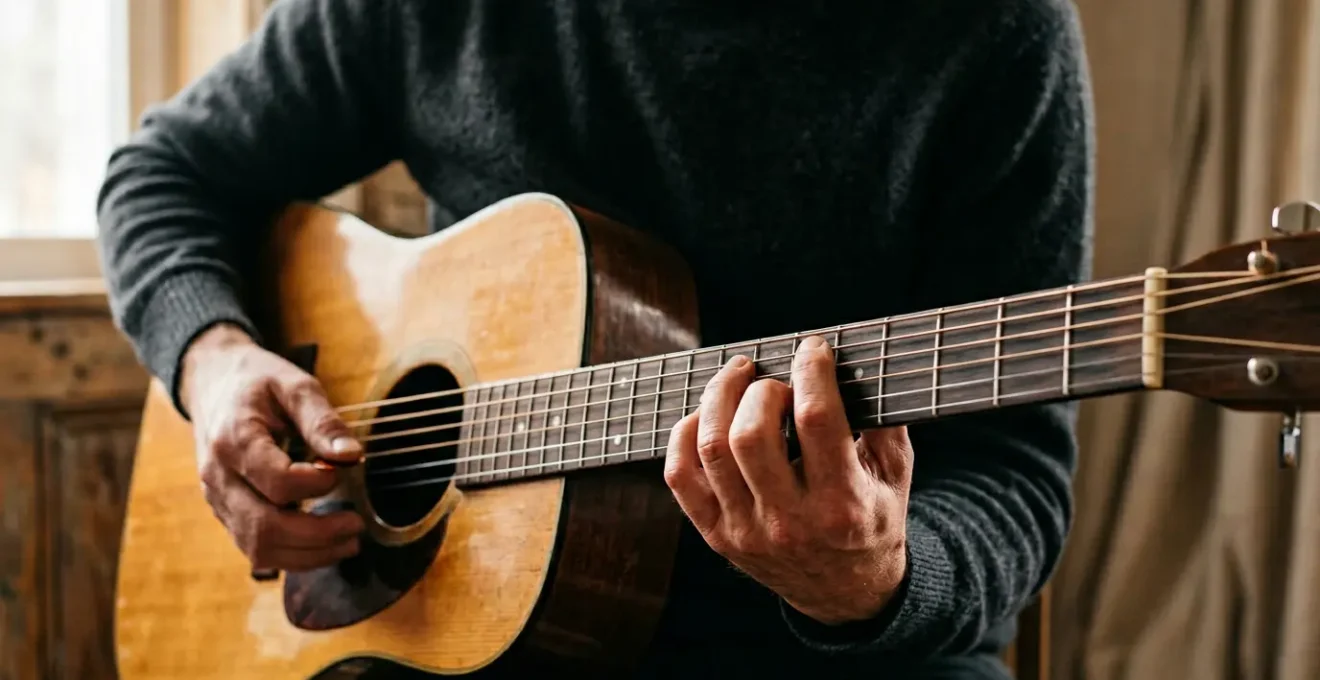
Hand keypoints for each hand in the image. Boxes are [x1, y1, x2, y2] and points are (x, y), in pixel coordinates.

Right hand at [180, 323, 365, 571]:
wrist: (212, 383)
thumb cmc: (258, 382)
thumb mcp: (294, 385)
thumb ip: (323, 421)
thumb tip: (352, 455)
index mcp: (234, 440)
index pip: (276, 481)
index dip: (316, 485)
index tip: (343, 470)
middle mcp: (218, 477)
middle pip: (265, 526)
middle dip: (318, 535)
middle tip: (356, 524)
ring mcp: (218, 499)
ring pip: (258, 548)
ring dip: (308, 554)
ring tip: (348, 542)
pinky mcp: (225, 512)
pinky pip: (254, 548)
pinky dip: (292, 555)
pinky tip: (323, 544)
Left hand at [663, 335, 911, 624]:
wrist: (846, 593)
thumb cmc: (871, 520)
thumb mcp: (896, 476)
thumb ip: (883, 421)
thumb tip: (859, 363)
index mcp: (843, 504)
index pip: (816, 420)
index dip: (811, 371)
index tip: (813, 348)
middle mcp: (790, 521)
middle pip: (751, 434)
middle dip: (760, 389)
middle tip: (773, 380)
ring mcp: (746, 531)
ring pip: (712, 449)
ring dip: (719, 398)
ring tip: (738, 379)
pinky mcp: (716, 535)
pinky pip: (680, 475)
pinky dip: (685, 434)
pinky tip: (706, 416)